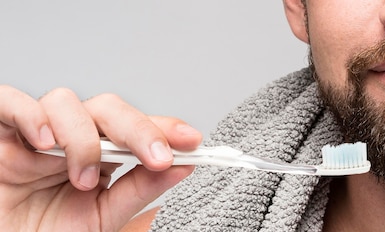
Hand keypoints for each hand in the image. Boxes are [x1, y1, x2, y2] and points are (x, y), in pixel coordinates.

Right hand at [0, 86, 201, 230]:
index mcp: (97, 156)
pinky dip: (30, 115)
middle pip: (107, 108)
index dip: (164, 128)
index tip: (192, 141)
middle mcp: (69, 138)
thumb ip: (138, 189)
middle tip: (157, 156)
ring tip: (82, 177)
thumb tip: (182, 166)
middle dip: (138, 128)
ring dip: (82, 137)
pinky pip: (10, 102)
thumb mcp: (101, 217)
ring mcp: (34, 133)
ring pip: (65, 101)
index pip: (134, 128)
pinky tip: (45, 143)